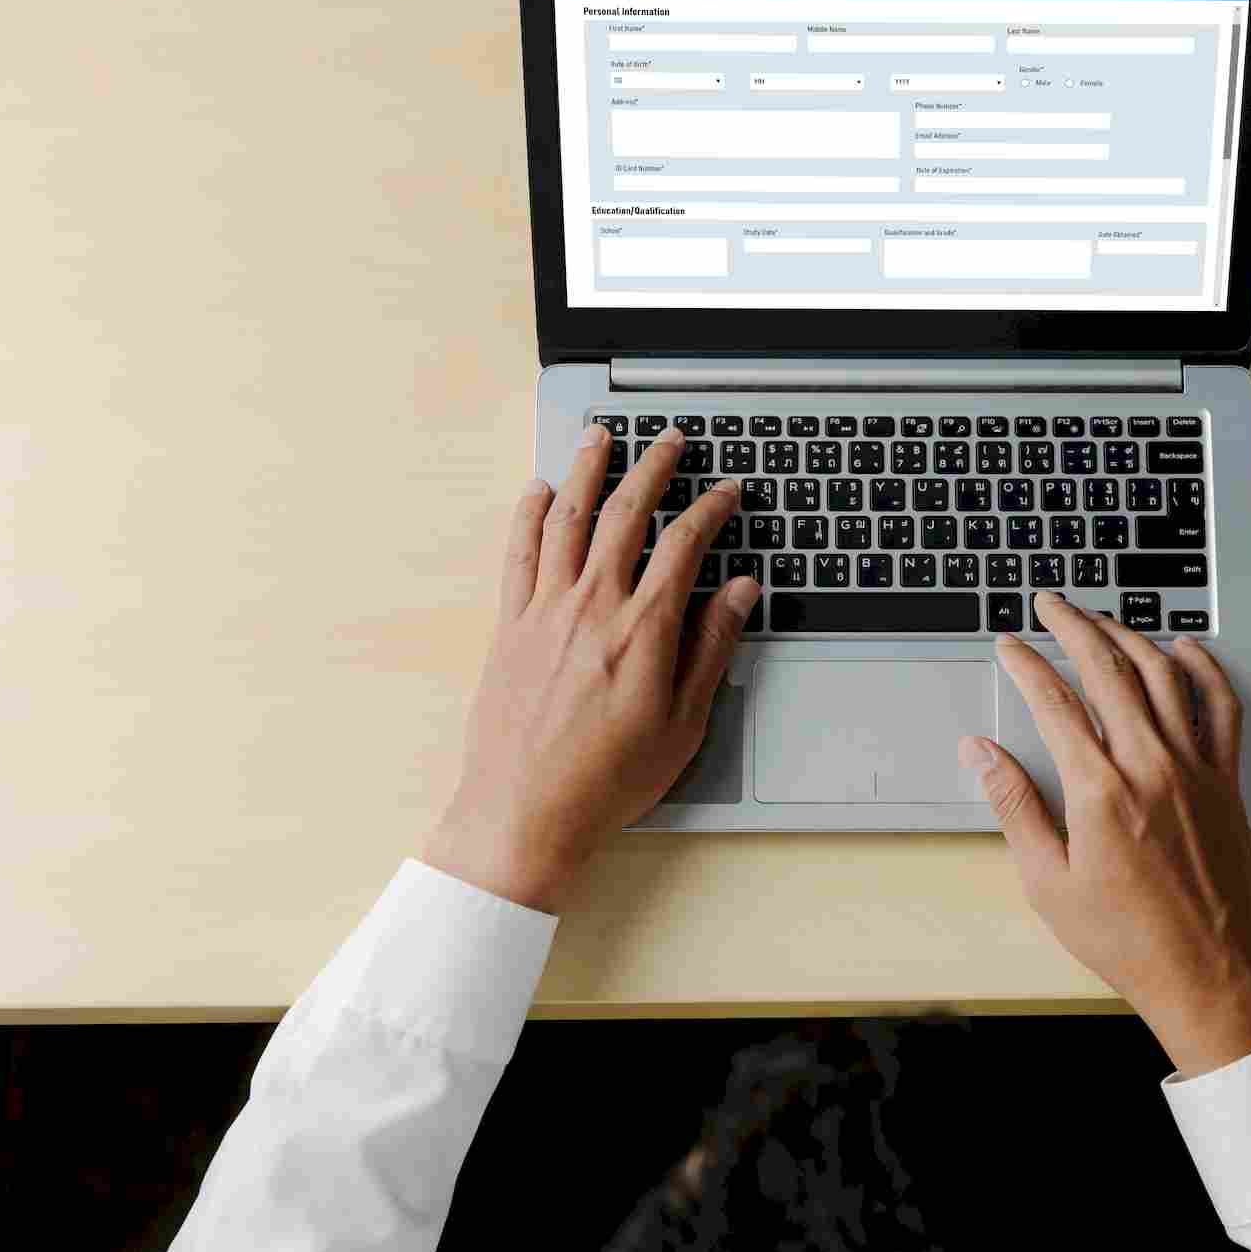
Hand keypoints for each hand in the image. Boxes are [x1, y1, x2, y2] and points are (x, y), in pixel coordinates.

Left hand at [421, 425, 758, 912]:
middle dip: (653, 467)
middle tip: (671, 440)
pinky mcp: (510, 626)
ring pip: (566, 517)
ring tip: (601, 437)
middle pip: (624, 513)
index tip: (727, 491)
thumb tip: (740, 592)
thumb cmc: (607, 781)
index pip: (684, 545)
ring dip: (586, 469)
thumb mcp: (684, 724)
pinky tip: (538, 492)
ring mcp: (544, 611)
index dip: (711, 509)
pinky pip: (518, 552)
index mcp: (642, 631)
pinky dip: (528, 514)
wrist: (524, 814)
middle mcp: (591, 607)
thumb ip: (712, 649)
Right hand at [960, 593, 1250, 1077]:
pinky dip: (1203, 670)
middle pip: (1108, 670)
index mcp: (1099, 791)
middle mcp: (1150, 767)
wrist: (1207, 973)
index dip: (1026, 665)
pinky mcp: (1225, 783)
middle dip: (1074, 627)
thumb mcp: (1048, 882)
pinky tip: (1184, 650)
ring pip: (1163, 676)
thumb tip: (982, 754)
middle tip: (1051, 605)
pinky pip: (1220, 708)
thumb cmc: (1127, 939)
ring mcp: (1195, 770)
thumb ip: (1015, 808)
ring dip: (1129, 636)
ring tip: (1102, 619)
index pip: (1053, 702)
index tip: (1009, 645)